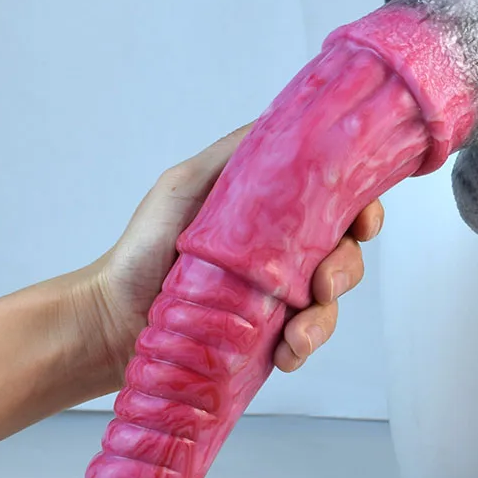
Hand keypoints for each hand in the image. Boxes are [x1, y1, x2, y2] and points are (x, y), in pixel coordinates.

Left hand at [85, 124, 382, 386]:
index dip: (364, 211)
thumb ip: (235, 155)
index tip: (363, 223)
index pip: (338, 204)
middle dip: (346, 269)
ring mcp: (281, 295)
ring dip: (324, 317)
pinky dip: (302, 349)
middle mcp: (287, 251)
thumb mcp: (186, 183)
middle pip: (347, 254)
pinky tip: (284, 353)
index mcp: (276, 211)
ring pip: (332, 302)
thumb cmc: (146, 244)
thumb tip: (286, 124)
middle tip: (322, 283)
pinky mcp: (270, 335)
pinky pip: (305, 341)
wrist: (113, 315)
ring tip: (296, 333)